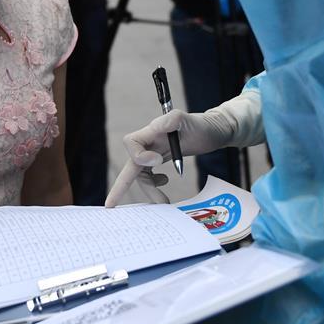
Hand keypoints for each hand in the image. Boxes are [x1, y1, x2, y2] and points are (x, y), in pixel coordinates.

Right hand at [106, 89, 263, 206]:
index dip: (139, 155)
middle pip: (130, 165)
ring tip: (164, 202)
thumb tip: (156, 127)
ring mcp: (152, 152)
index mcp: (152, 131)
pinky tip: (164, 182)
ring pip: (140, 175)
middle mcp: (149, 142)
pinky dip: (153, 184)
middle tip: (112, 205)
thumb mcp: (186, 119)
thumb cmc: (200, 124)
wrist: (211, 131)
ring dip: (149, 191)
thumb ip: (170, 120)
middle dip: (121, 185)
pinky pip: (148, 175)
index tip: (159, 161)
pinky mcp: (159, 159)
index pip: (131, 142)